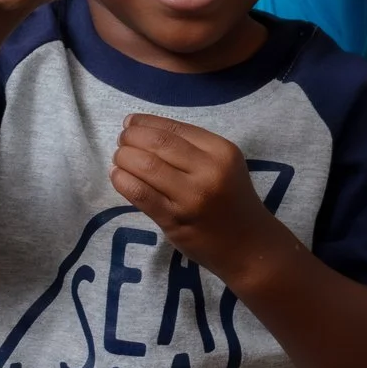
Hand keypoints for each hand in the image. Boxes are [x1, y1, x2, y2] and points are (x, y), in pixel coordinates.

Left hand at [112, 115, 293, 285]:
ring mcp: (191, 198)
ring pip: (145, 166)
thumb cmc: (232, 200)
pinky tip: (118, 176)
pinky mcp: (175, 220)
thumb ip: (192, 148)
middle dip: (131, 137)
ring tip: (119, 158)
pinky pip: (140, 194)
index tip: (130, 122)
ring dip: (124, 157)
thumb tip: (144, 128)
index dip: (145, 122)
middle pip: (157, 143)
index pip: (174, 128)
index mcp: (222, 151)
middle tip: (122, 140)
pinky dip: (123, 181)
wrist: (248, 246)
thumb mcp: (224, 165)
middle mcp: (208, 171)